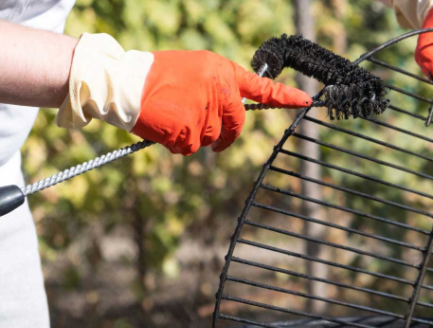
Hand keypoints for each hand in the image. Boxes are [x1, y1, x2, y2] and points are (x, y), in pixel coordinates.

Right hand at [55, 34, 311, 154]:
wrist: (123, 82)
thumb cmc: (156, 76)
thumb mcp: (194, 72)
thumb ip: (217, 89)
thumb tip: (229, 114)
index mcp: (221, 71)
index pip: (260, 87)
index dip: (285, 96)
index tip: (306, 101)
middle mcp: (218, 90)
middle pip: (235, 126)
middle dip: (225, 137)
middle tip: (214, 139)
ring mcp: (204, 111)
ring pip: (210, 139)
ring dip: (194, 137)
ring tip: (172, 117)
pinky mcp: (188, 130)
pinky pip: (190, 149)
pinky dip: (177, 145)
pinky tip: (164, 128)